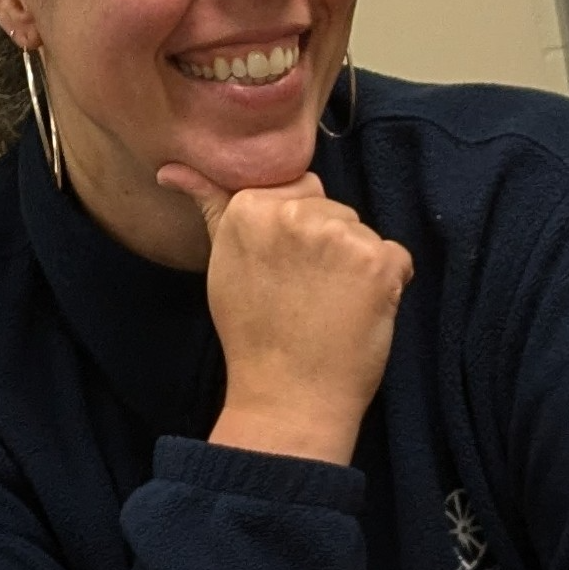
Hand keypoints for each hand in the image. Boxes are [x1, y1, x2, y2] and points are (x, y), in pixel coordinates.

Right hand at [160, 165, 411, 465]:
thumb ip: (210, 206)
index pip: (299, 191)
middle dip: (329, 247)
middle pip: (334, 210)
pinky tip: (358, 314)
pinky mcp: (379, 262)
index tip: (286, 272)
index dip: (299, 235)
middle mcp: (295, 213)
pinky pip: (396, 258)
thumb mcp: (223, 263)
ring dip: (358, 266)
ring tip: (330, 308)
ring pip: (364, 233)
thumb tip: (172, 170)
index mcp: (251, 207)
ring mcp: (340, 236)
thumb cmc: (254, 336)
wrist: (288, 399)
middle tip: (307, 296)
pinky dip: (388, 285)